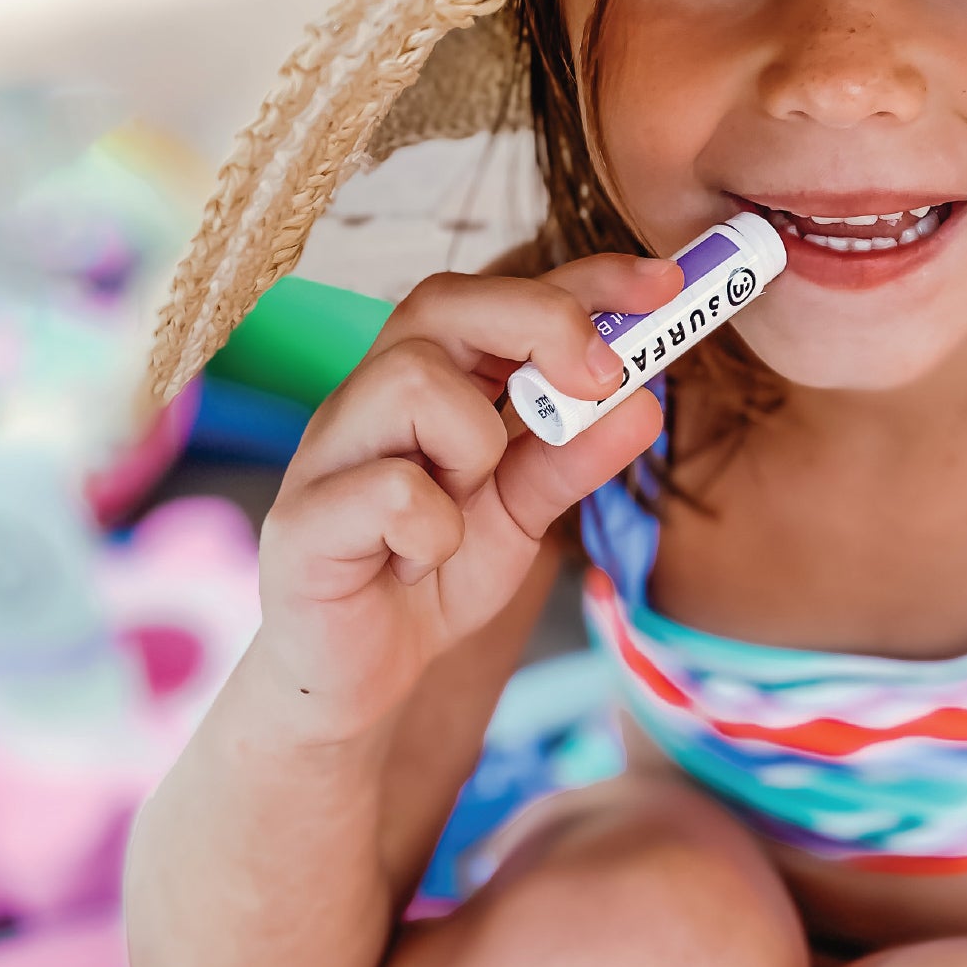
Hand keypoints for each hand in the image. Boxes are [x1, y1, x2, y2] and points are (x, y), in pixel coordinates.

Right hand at [248, 253, 676, 741]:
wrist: (349, 686)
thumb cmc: (425, 574)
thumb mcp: (519, 514)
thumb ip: (572, 459)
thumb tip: (644, 404)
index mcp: (426, 380)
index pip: (498, 295)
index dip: (582, 280)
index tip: (663, 284)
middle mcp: (369, 396)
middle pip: (443, 303)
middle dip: (541, 322)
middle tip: (604, 378)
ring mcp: (329, 453)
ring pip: (411, 382)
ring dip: (476, 442)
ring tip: (471, 501)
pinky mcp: (302, 522)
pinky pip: (387, 490)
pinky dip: (432, 528)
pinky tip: (422, 562)